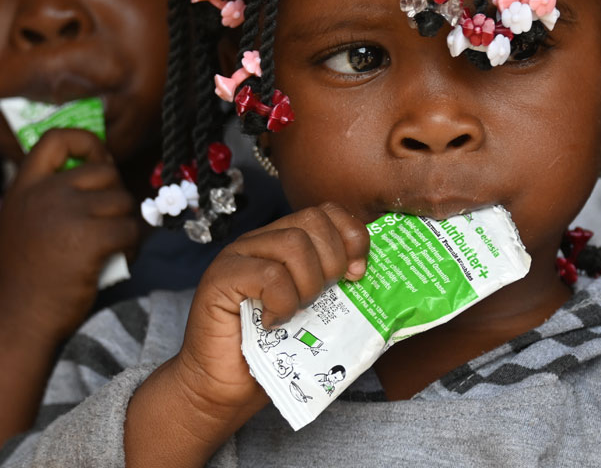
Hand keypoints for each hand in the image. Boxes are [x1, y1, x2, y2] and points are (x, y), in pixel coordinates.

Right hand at [0, 128, 139, 343]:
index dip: (87, 143)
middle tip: (112, 222)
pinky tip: (119, 259)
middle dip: (116, 196)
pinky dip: (132, 245)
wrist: (17, 320)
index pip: (57, 138)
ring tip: (115, 246)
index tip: (100, 163)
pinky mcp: (90, 238)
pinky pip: (130, 229)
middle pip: (104, 171)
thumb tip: (100, 176)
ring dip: (127, 223)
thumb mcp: (21, 223)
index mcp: (24, 187)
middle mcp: (44, 193)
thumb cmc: (24, 279)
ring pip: (123, 201)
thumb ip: (48, 197)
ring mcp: (67, 214)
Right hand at [168, 203, 369, 414]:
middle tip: (325, 296)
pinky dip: (282, 301)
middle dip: (333, 260)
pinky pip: (268, 274)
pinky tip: (275, 322)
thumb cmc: (272, 355)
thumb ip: (340, 294)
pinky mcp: (220, 278)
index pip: (326, 213)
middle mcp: (261, 242)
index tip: (358, 273)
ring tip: (298, 311)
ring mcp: (238, 256)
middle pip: (313, 221)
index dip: (351, 236)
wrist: (224, 388)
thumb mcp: (318, 318)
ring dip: (308, 283)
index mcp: (285, 244)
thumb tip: (379, 285)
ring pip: (293, 243)